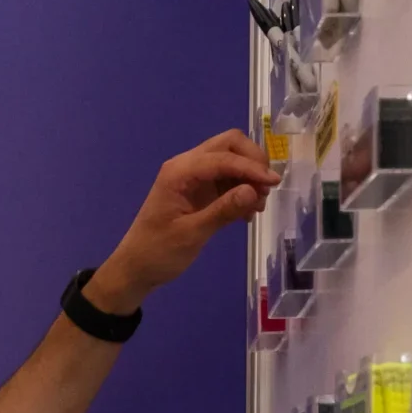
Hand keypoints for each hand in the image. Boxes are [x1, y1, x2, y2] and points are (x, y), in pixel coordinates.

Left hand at [87, 130, 279, 312]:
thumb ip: (223, 210)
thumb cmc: (159, 251)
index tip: (274, 183)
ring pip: (231, 160)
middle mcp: (187, 166)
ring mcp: (194, 177)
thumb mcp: (192, 234)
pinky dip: (242, 189)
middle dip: (252, 162)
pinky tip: (247, 213)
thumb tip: (254, 190)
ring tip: (257, 206)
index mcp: (179, 172)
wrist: (137, 267)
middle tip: (266, 189)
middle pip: (229, 145)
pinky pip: (228, 179)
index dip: (251, 167)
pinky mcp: (200, 191)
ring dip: (249, 177)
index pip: (223, 158)